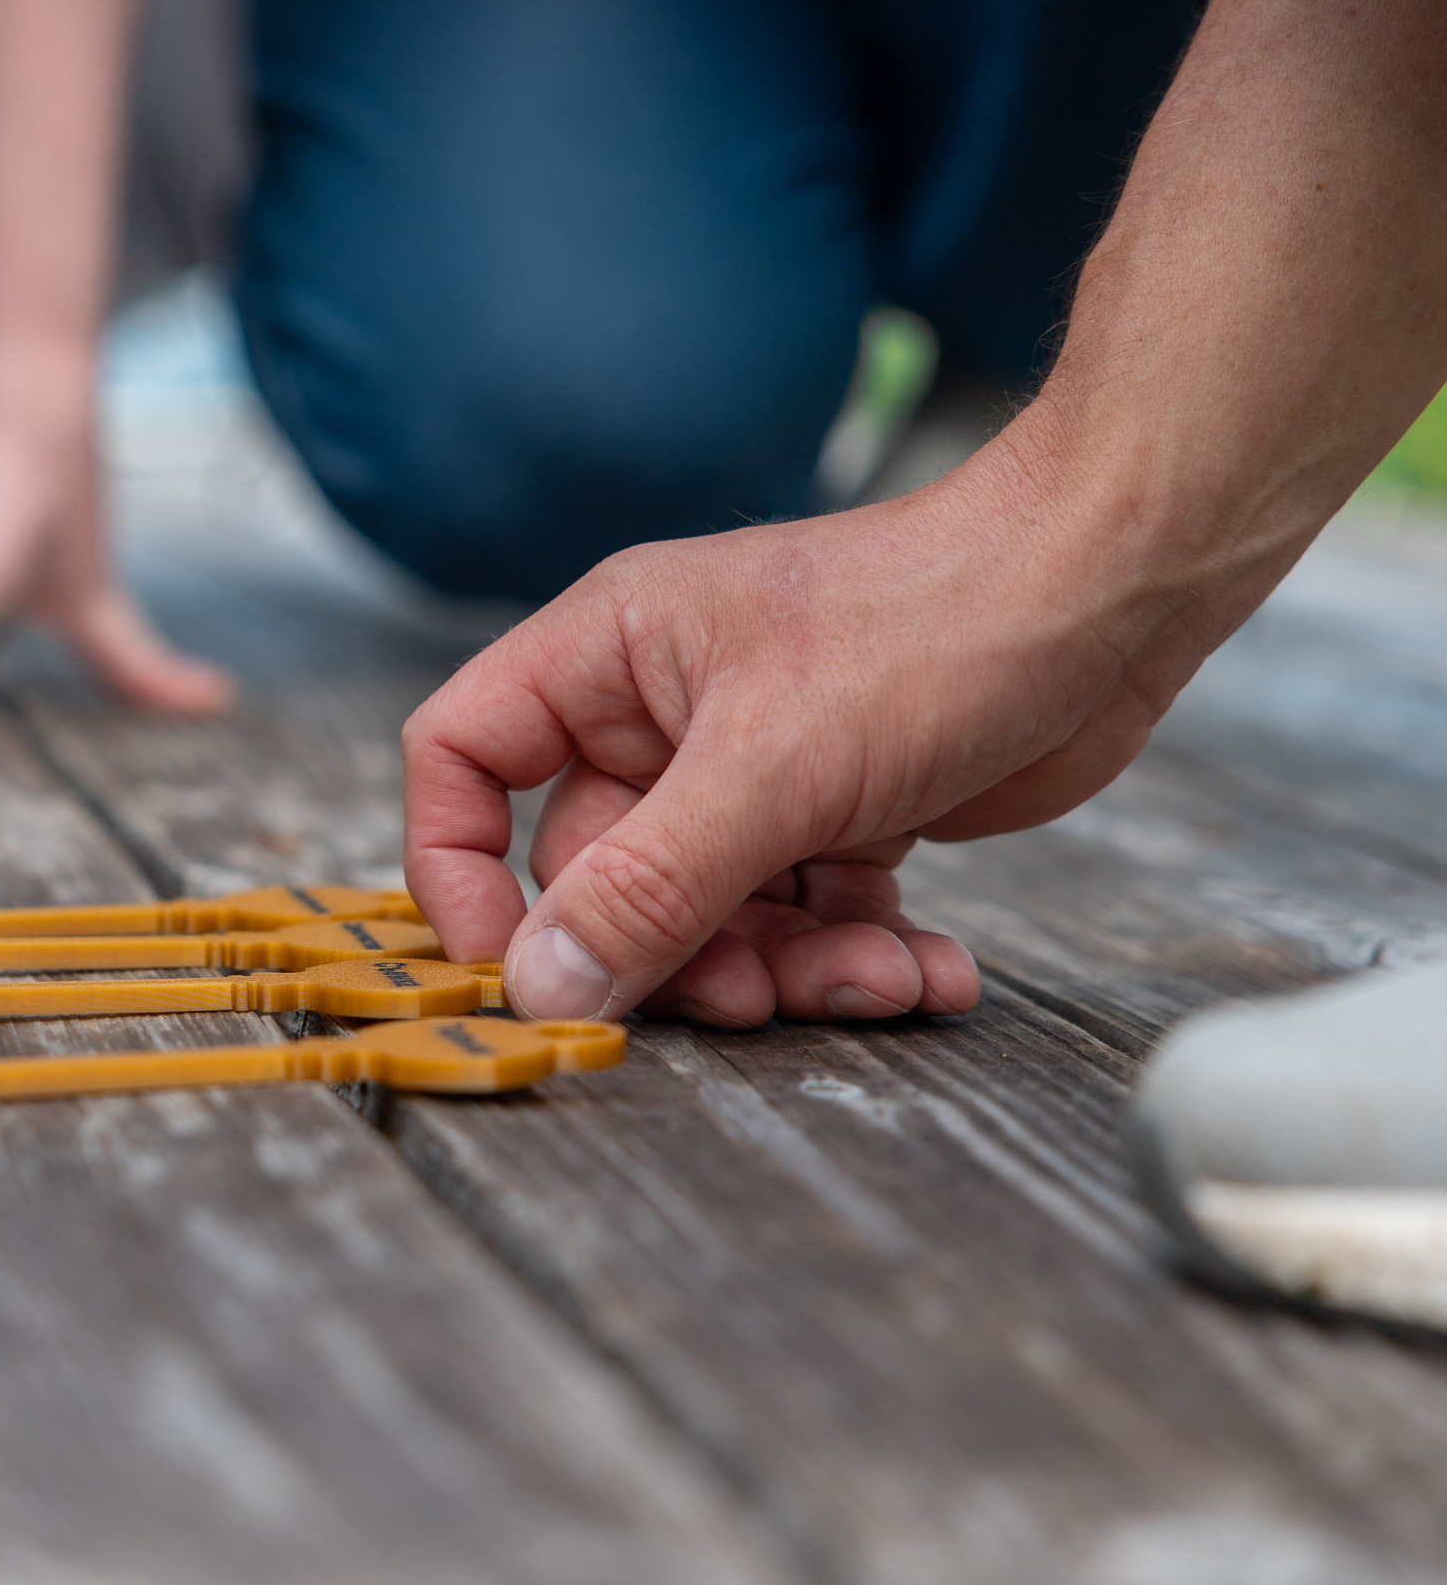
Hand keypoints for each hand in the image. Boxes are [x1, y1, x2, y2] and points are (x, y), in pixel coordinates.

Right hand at [402, 436, 1183, 1026]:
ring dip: (788, 970)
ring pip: (711, 913)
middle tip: (753, 997)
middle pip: (600, 871)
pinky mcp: (843, 809)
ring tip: (879, 981)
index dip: (460, 868)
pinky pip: (808, 915)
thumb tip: (536, 985)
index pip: (462, 757)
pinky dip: (861, 955)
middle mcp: (664, 710)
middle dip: (681, 951)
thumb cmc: (939, 623)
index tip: (514, 965)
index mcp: (609, 656)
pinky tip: (933, 969)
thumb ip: (645, 888)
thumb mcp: (773, 772)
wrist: (1123, 586)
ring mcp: (755, 764)